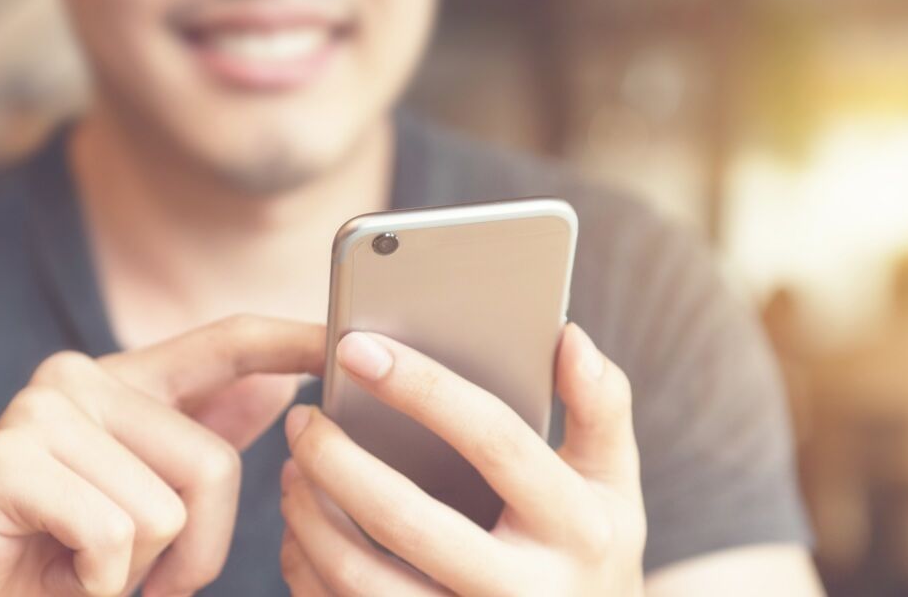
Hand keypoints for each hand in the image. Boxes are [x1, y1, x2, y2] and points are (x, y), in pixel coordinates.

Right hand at [0, 315, 323, 596]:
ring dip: (137, 575)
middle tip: (130, 579)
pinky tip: (51, 576)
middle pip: (214, 466)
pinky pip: (115, 536)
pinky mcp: (8, 458)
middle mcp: (81, 380)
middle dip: (193, 555)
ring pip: (168, 512)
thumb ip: (195, 445)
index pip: (227, 342)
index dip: (292, 340)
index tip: (346, 340)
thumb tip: (274, 386)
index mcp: (122, 386)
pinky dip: (98, 585)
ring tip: (78, 571)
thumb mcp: (137, 504)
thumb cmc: (42, 563)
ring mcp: (41, 411)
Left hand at [279, 324, 644, 595]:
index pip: (493, 440)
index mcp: (576, 526)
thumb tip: (567, 336)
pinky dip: (310, 573)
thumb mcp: (613, 484)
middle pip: (407, 521)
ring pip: (364, 582)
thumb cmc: (591, 552)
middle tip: (303, 420)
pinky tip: (301, 535)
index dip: (422, 388)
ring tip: (294, 473)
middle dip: (337, 462)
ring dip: (311, 522)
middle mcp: (526, 590)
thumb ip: (599, 406)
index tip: (356, 348)